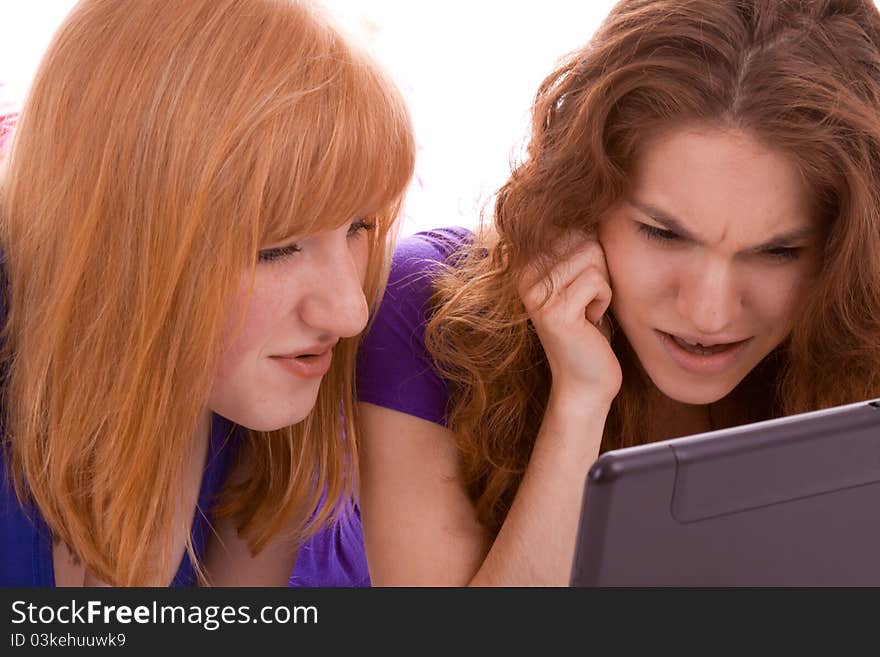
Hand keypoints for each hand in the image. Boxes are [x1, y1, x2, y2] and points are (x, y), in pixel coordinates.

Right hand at [517, 231, 621, 407]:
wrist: (584, 380)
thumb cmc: (589, 326)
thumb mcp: (578, 278)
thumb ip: (577, 245)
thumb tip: (593, 201)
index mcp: (525, 263)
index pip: (572, 226)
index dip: (591, 252)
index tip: (581, 284)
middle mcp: (524, 276)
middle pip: (584, 239)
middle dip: (599, 268)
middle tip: (587, 299)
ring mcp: (536, 294)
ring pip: (593, 258)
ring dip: (603, 286)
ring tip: (588, 310)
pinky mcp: (554, 312)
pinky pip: (597, 281)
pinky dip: (604, 301)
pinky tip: (591, 321)